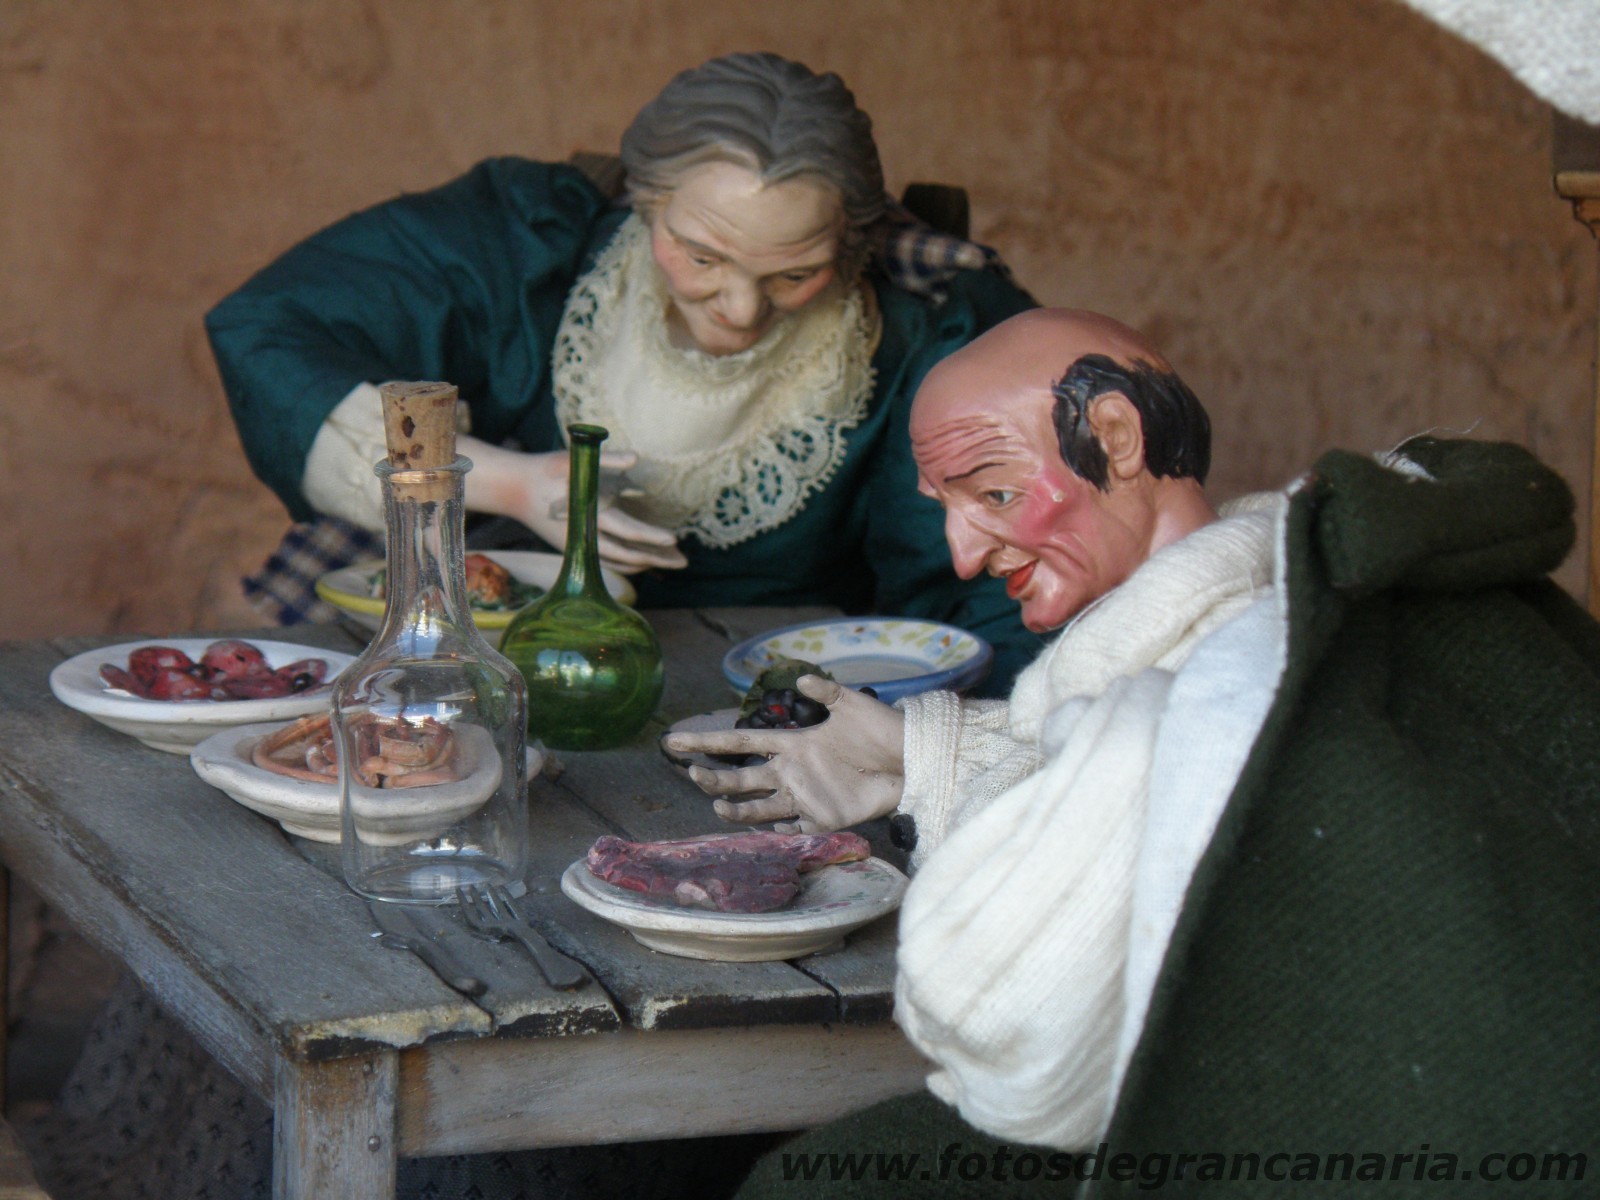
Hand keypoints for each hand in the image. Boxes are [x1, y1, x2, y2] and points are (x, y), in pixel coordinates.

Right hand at [461, 436, 687, 573]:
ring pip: (619, 562)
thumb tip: (636, 457)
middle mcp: (586, 536)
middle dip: (657, 559)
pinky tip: (643, 561)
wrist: (513, 489)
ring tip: (669, 564)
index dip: (652, 537)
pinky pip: (608, 560)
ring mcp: (579, 545)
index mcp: (589, 516)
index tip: (674, 539)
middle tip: (684, 563)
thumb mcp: (574, 459)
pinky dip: (628, 562)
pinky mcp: (575, 546)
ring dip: (645, 563)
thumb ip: (608, 460)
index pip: (628, 532)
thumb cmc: (546, 471)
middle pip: (628, 556)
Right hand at [661, 675, 905, 832]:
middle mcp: (791, 771)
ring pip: (758, 807)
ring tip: (717, 809)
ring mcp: (804, 796)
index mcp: (791, 743)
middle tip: (694, 774)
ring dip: (735, 809)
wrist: (910, 761)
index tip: (675, 742)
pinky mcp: (821, 818)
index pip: (740, 744)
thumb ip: (826, 690)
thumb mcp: (852, 703)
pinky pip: (791, 829)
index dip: (707, 742)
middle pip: (741, 778)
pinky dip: (775, 830)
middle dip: (713, 778)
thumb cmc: (879, 729)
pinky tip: (766, 828)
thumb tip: (801, 678)